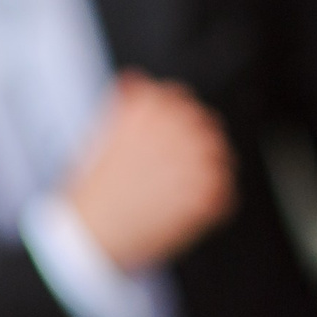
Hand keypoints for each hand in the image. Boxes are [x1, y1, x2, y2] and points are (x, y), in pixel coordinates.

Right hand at [63, 74, 234, 271]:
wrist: (91, 232)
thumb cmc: (91, 190)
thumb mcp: (100, 133)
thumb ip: (126, 105)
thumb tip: (137, 83)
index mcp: (149, 105)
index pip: (179, 97)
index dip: (174, 120)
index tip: (169, 136)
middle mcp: (178, 124)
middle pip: (205, 123)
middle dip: (193, 144)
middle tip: (172, 170)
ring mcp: (198, 156)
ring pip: (220, 156)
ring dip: (206, 170)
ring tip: (176, 192)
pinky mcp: (210, 189)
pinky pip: (225, 190)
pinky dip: (211, 202)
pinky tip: (184, 210)